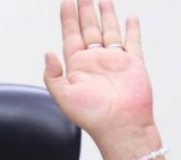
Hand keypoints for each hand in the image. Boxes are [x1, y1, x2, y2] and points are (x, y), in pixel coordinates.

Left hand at [44, 0, 158, 159]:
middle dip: (85, 9)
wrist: (120, 127)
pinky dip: (132, 29)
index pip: (71, 35)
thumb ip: (53, 75)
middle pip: (89, 28)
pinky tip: (130, 17)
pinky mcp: (133, 63)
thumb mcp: (63, 97)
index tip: (66, 1)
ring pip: (109, 31)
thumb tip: (48, 52)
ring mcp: (115, 61)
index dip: (68, 17)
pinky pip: (132, 41)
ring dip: (106, 14)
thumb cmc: (92, 117)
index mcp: (77, 67)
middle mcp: (95, 61)